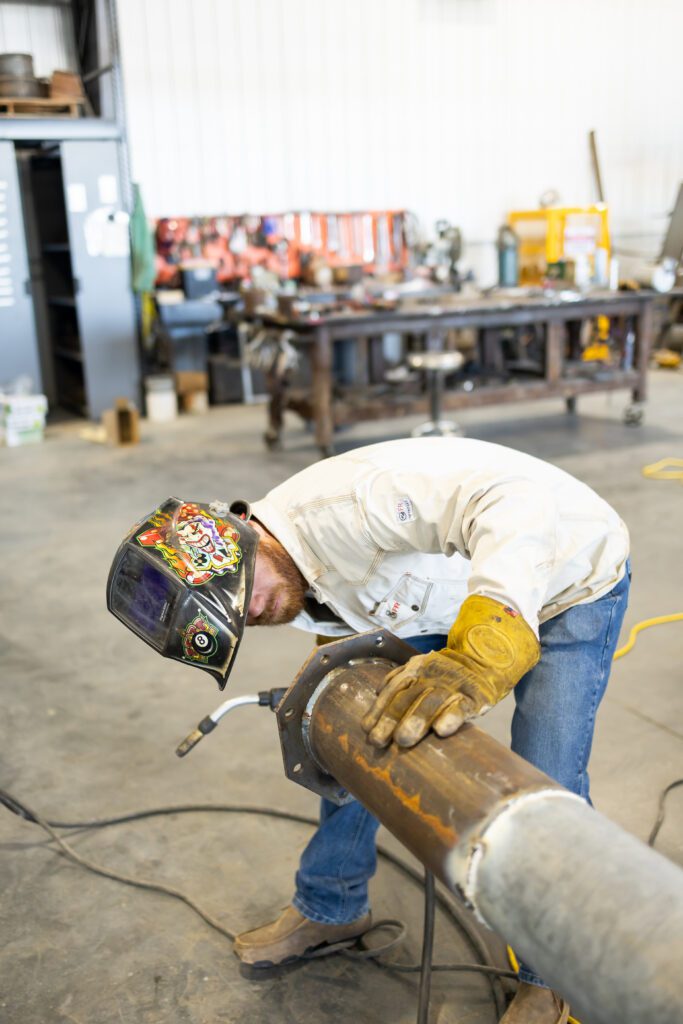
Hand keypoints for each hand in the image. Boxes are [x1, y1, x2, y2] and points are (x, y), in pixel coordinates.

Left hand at [361, 651, 486, 748]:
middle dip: (390, 719)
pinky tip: (441, 730)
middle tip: (377, 740)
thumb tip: (377, 694)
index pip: (392, 690)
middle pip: (407, 697)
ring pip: (431, 702)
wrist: (483, 661)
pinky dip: (451, 718)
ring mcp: (452, 686)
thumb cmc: (445, 676)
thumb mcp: (421, 670)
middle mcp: (431, 676)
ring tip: (402, 740)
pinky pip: (461, 707)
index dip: (378, 710)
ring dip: (416, 720)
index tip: (366, 730)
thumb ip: (400, 680)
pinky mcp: (473, 697)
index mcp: (415, 669)